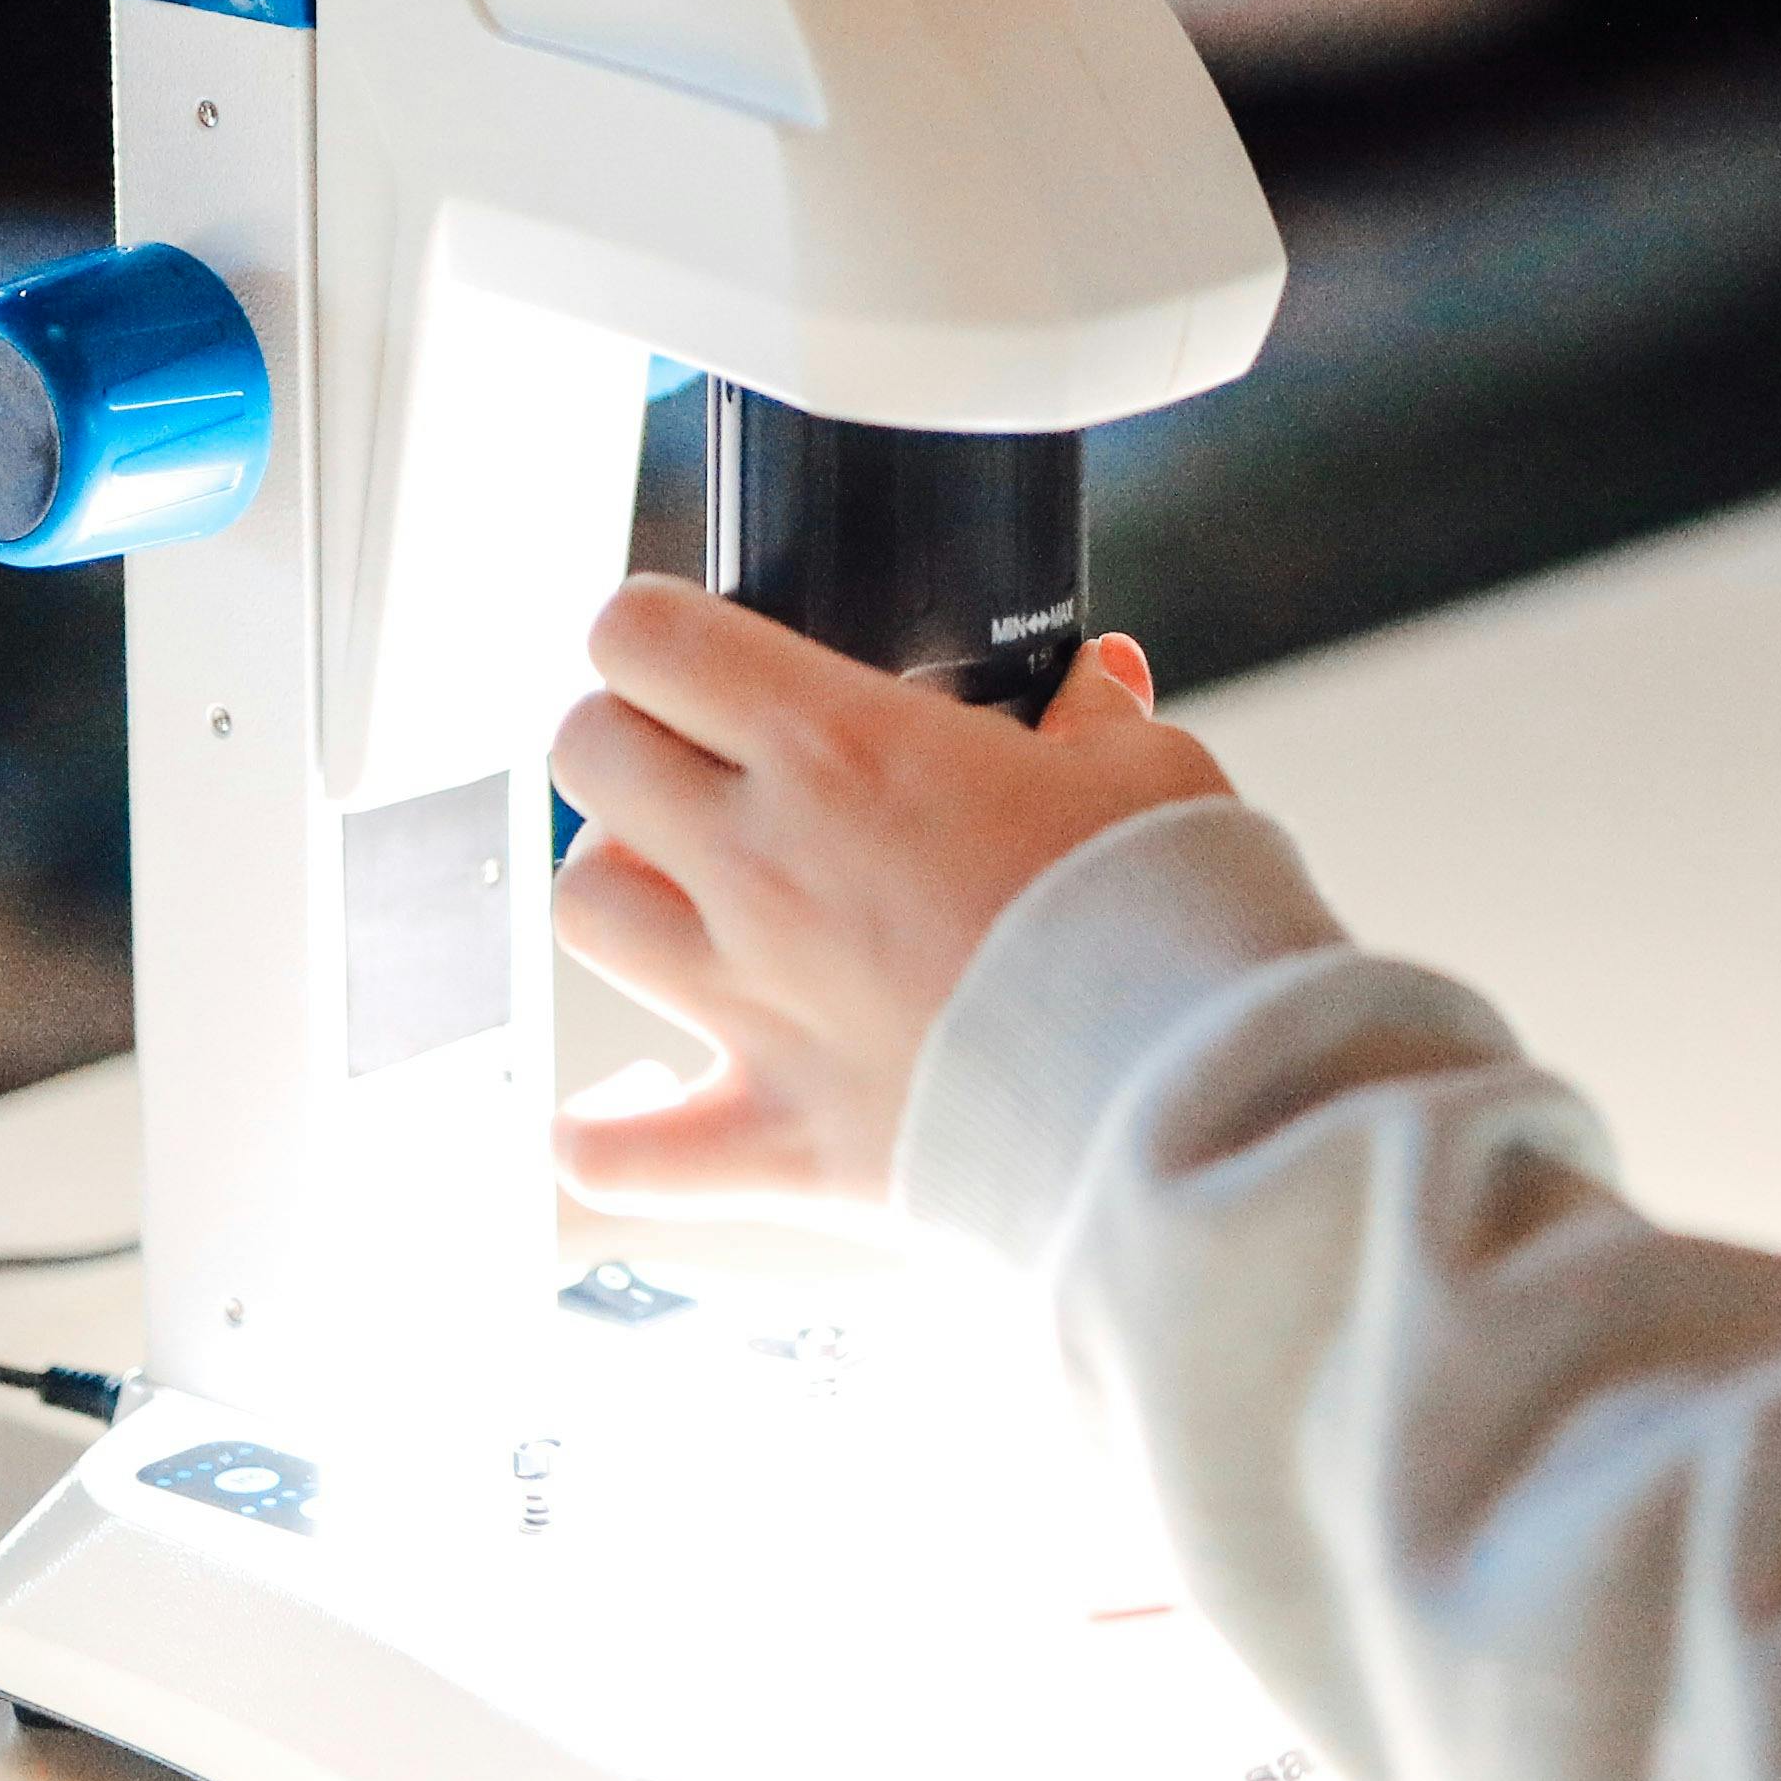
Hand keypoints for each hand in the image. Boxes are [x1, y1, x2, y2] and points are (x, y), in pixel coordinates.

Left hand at [543, 575, 1230, 1205]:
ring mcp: (753, 1007)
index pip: (648, 638)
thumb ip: (1098, 717)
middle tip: (687, 757)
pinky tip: (612, 1114)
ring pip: (585, 914)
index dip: (650, 627)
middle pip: (589, 755)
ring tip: (680, 896)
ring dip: (621, 890)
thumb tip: (1097, 682)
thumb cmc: (1172, 925)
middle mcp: (763, 866)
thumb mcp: (1151, 770)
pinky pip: (613, 1153)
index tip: (684, 646)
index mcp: (841, 749)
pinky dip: (598, 1134)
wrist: (1195, 1104)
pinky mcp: (775, 1139)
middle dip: (624, 736)